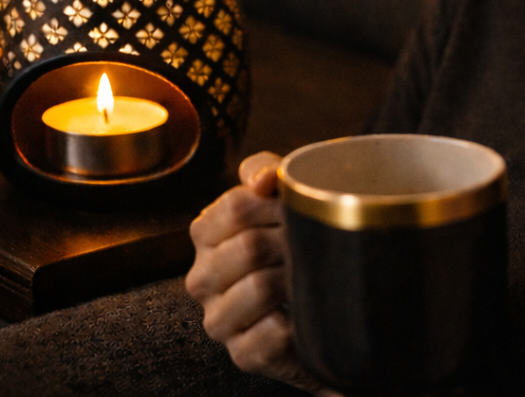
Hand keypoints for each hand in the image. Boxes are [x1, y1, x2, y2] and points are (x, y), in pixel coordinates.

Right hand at [186, 151, 316, 390]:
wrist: (322, 301)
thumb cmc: (294, 238)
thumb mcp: (281, 195)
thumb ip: (267, 171)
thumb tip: (264, 180)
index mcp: (206, 233)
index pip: (235, 207)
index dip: (277, 204)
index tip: (303, 207)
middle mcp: (202, 277)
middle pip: (248, 246)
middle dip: (291, 240)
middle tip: (315, 241)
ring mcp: (218, 318)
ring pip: (258, 288)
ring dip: (296, 278)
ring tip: (312, 272)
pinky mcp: (242, 354)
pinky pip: (269, 335)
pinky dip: (296, 321)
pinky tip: (303, 311)